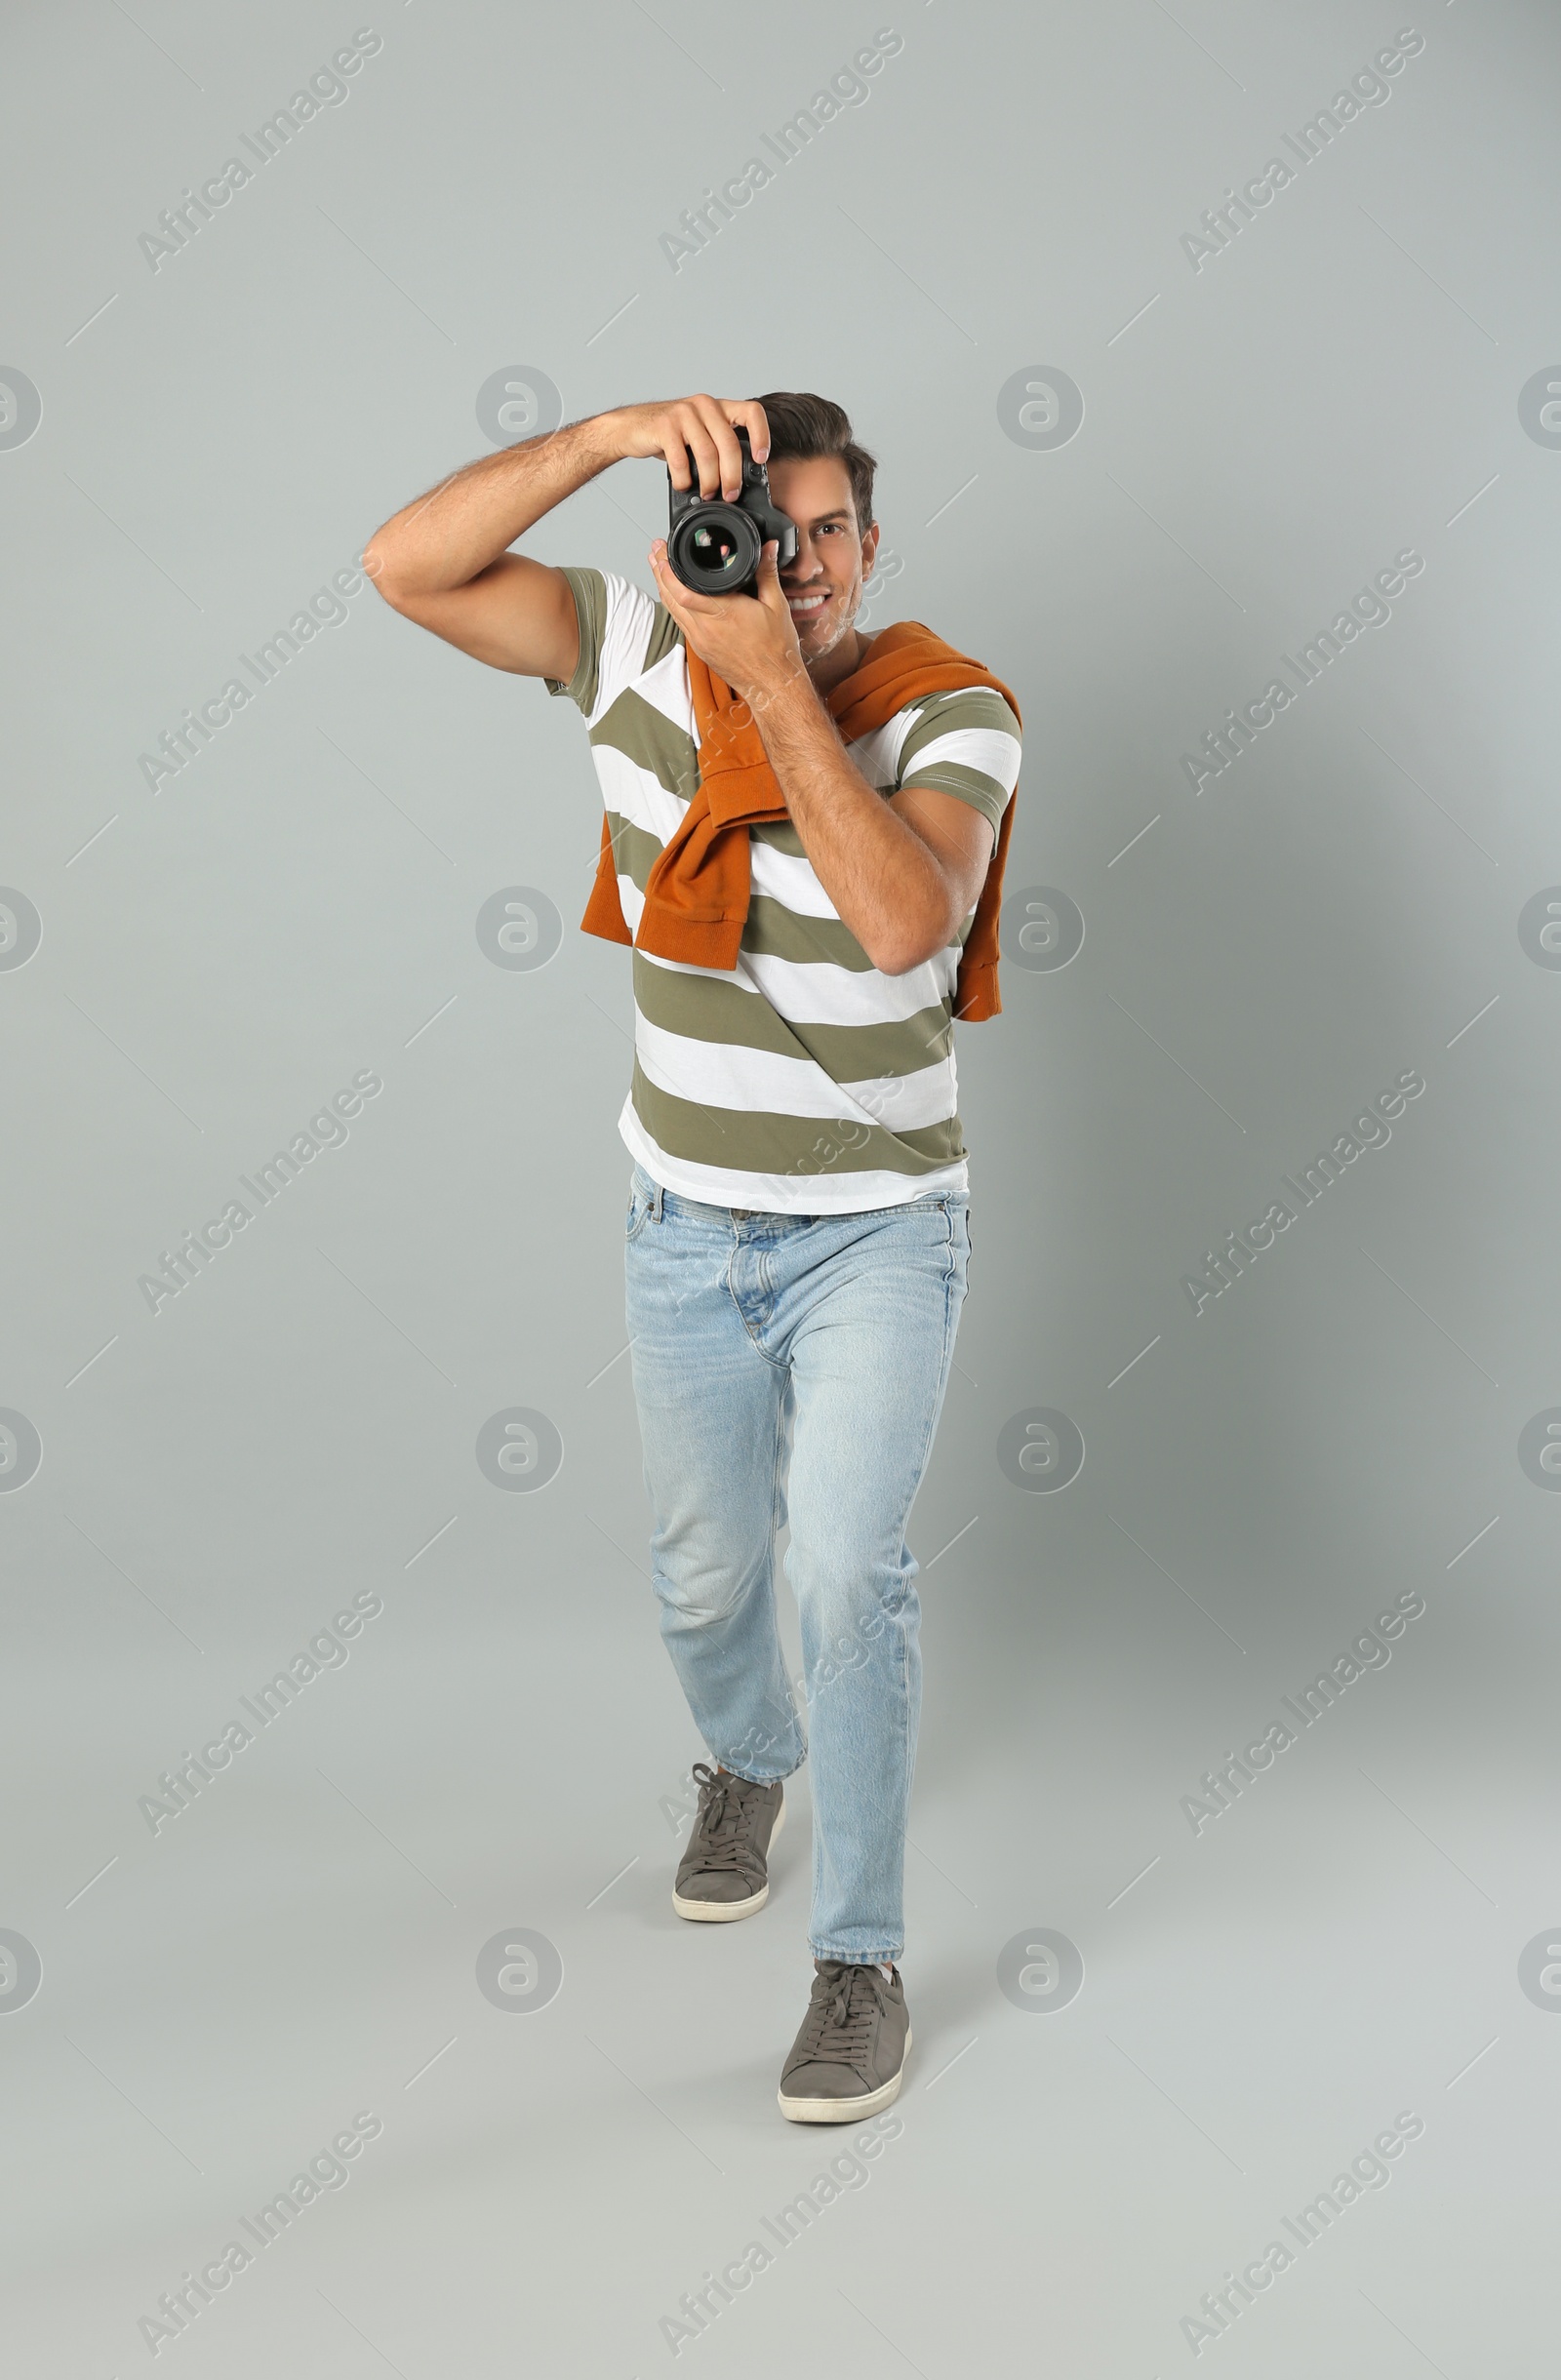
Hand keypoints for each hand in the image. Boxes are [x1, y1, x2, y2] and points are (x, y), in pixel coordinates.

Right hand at [609, 393, 769, 500]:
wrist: (631, 428)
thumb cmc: (669, 435)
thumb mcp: (699, 435)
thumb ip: (718, 447)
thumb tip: (737, 481)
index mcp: (718, 407)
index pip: (752, 412)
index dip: (761, 436)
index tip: (760, 459)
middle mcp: (704, 405)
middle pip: (729, 444)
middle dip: (732, 476)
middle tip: (730, 495)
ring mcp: (684, 413)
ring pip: (707, 454)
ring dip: (709, 481)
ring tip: (706, 494)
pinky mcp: (665, 426)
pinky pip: (681, 460)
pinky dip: (685, 480)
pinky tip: (684, 485)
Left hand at [648, 537, 804, 708]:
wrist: (772, 683)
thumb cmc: (775, 650)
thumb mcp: (776, 605)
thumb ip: (768, 572)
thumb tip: (769, 547)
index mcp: (724, 613)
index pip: (684, 589)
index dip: (668, 569)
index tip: (664, 551)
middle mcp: (707, 628)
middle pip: (671, 597)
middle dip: (659, 572)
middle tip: (655, 553)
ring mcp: (700, 640)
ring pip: (672, 610)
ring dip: (662, 587)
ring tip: (656, 568)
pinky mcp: (700, 649)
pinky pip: (680, 622)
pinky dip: (673, 605)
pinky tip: (672, 595)